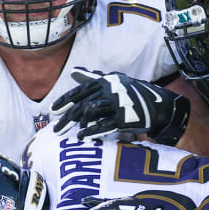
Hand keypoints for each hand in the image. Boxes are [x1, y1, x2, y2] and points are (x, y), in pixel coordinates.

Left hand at [50, 68, 189, 144]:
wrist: (156, 105)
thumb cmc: (131, 93)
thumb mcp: (112, 82)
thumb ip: (91, 79)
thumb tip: (73, 72)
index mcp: (104, 82)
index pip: (79, 91)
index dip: (64, 101)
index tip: (52, 111)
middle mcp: (109, 90)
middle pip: (82, 104)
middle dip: (67, 117)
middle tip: (55, 130)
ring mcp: (117, 103)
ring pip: (90, 112)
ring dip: (77, 124)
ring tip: (70, 134)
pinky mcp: (124, 117)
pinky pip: (104, 124)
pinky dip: (92, 131)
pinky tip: (83, 136)